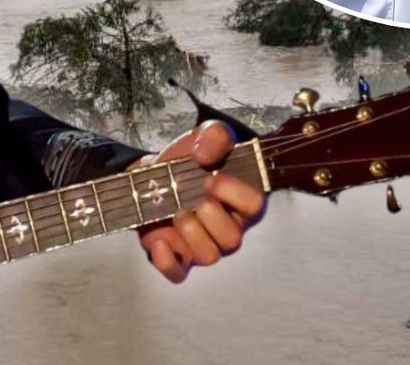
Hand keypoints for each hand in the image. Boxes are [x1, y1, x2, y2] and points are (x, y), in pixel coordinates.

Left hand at [137, 121, 264, 281]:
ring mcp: (203, 245)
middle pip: (233, 239)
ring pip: (210, 256)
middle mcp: (227, 227)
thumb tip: (205, 155)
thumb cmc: (191, 157)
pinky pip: (178, 274)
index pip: (254, 206)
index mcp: (241, 199)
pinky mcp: (177, 255)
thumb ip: (215, 135)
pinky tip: (160, 242)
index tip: (211, 177)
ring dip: (191, 231)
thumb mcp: (206, 135)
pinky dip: (168, 262)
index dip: (234, 193)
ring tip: (177, 211)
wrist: (156, 170)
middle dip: (211, 215)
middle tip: (195, 195)